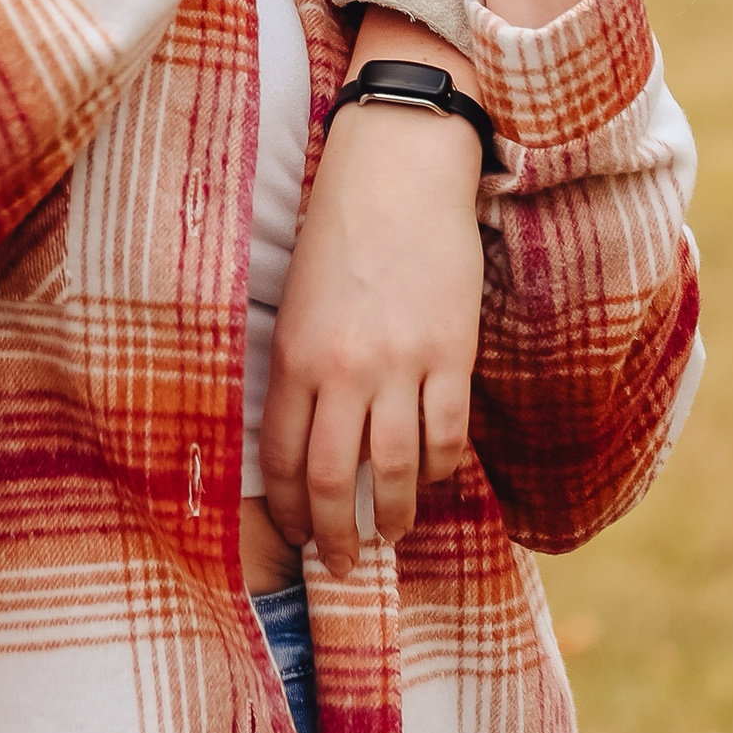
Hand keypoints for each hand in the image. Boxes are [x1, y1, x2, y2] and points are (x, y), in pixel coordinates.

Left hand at [259, 20, 486, 577]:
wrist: (401, 168)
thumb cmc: (341, 227)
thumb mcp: (298, 299)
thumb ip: (300, 368)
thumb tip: (306, 438)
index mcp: (294, 354)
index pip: (281, 458)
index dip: (289, 508)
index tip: (298, 534)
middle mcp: (343, 369)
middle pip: (332, 479)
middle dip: (335, 535)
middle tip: (343, 564)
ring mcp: (400, 364)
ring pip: (393, 470)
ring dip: (391, 514)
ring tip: (390, 533)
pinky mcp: (450, 354)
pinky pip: (445, 436)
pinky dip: (438, 470)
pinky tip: (431, 480)